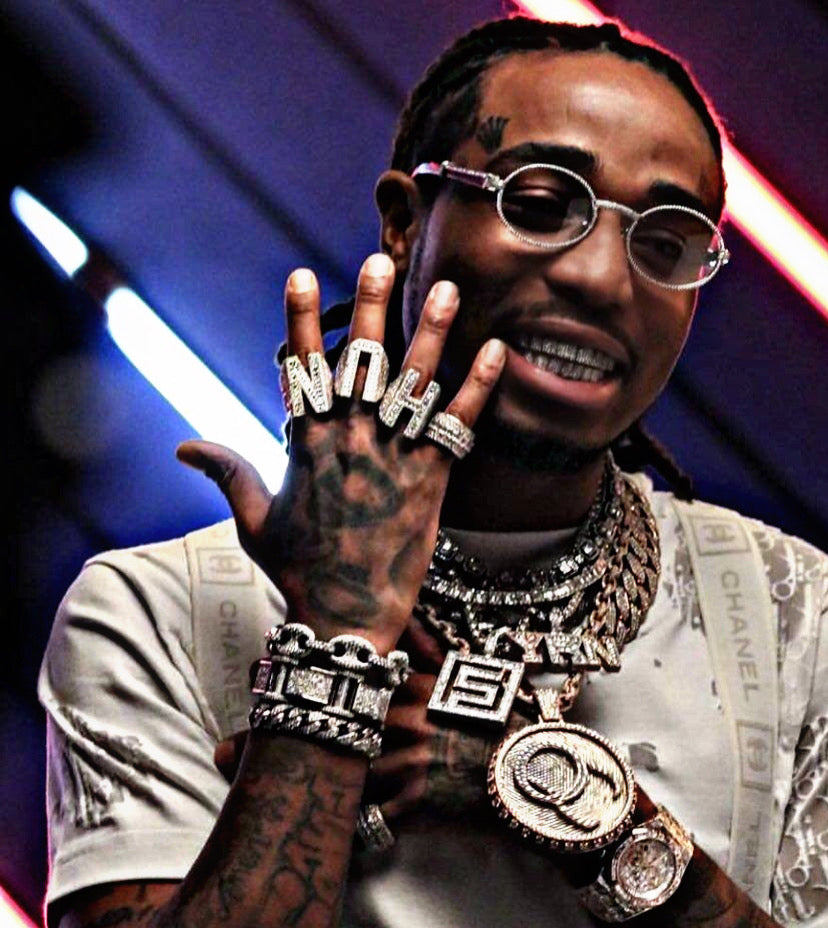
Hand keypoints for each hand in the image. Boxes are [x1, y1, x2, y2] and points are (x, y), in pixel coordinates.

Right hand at [178, 255, 505, 651]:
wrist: (347, 616)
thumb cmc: (299, 570)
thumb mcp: (254, 519)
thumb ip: (227, 471)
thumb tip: (183, 445)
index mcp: (304, 443)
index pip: (301, 367)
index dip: (299, 319)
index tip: (301, 274)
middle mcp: (349, 439)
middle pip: (361, 360)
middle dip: (369, 307)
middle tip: (377, 261)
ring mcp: (393, 455)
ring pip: (415, 380)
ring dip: (433, 331)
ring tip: (448, 288)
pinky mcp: (433, 479)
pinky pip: (459, 423)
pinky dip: (479, 386)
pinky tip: (496, 351)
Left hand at [213, 619, 503, 823]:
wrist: (536, 766)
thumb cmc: (503, 721)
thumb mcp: (466, 681)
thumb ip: (425, 660)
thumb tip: (395, 637)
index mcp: (416, 685)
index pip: (346, 677)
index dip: (300, 676)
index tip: (262, 673)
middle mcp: (407, 719)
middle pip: (326, 724)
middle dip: (271, 736)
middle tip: (224, 747)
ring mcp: (410, 761)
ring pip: (336, 772)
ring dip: (290, 783)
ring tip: (248, 791)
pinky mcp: (418, 802)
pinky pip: (369, 820)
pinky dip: (342, 826)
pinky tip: (311, 831)